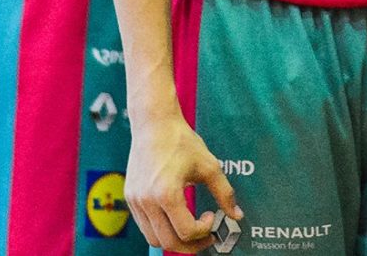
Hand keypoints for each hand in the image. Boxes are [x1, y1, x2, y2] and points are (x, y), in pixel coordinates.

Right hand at [125, 117, 241, 253]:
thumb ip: (224, 193)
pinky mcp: (130, 198)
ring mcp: (135, 201)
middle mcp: (147, 202)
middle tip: (206, 237)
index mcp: (166, 194)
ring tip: (192, 230)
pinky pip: (144, 226)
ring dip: (174, 239)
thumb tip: (236, 215)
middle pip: (168, 242)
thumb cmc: (182, 142)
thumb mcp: (209, 166)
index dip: (204, 231)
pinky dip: (161, 229)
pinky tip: (176, 217)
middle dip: (191, 245)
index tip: (212, 218)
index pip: (186, 231)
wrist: (154, 124)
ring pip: (153, 238)